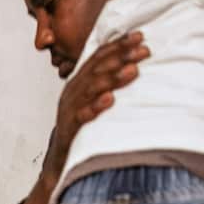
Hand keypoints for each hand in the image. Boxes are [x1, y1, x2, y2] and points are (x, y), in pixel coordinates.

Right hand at [17, 32, 149, 203]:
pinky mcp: (69, 130)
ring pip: (90, 89)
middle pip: (96, 69)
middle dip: (120, 57)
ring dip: (112, 78)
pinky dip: (95, 107)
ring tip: (132, 71)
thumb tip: (134, 69)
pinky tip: (109, 100)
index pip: (98, 58)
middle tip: (143, 50)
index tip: (139, 37)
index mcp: (79, 84)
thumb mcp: (93, 105)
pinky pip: (82, 116)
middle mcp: (73, 93)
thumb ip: (107, 88)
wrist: (59, 166)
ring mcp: (69, 110)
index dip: (118, 45)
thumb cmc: (80, 134)